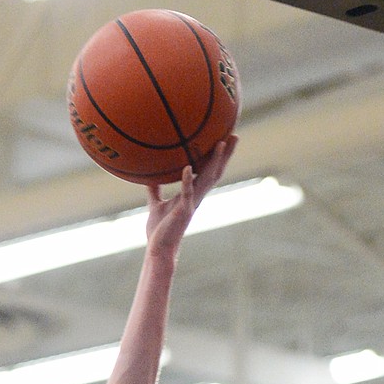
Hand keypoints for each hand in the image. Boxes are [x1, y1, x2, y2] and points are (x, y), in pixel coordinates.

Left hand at [145, 135, 237, 261]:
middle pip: (215, 171)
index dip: (216, 156)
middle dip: (225, 154)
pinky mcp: (183, 211)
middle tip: (234, 135)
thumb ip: (155, 190)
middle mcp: (196, 197)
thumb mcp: (155, 204)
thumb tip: (149, 177)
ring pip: (207, 179)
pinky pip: (186, 193)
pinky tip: (187, 168)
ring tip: (221, 143)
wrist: (158, 248)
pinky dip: (187, 180)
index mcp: (191, 194)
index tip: (223, 138)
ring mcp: (191, 203)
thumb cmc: (159, 230)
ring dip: (214, 161)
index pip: (207, 171)